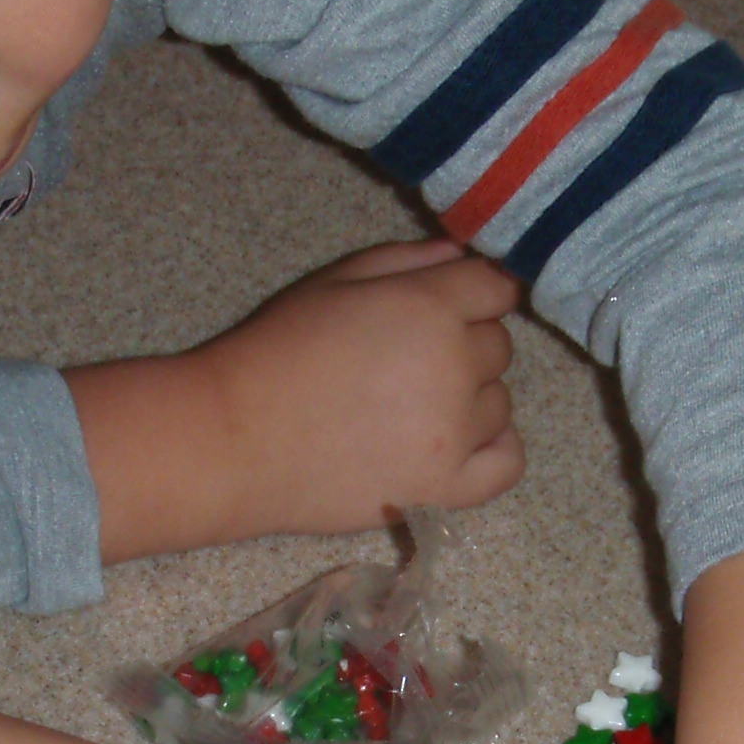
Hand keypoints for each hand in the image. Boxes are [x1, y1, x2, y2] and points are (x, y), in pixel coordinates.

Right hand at [201, 240, 522, 537]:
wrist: (234, 439)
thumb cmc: (276, 351)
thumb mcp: (333, 281)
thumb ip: (407, 259)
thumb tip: (464, 254)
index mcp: (430, 308)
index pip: (496, 289)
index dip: (474, 295)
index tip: (446, 308)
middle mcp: (455, 367)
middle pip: (498, 348)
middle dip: (463, 346)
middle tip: (407, 361)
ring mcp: (455, 434)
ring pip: (499, 404)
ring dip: (470, 400)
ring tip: (412, 407)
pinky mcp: (445, 489)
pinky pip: (508, 463)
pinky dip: (496, 448)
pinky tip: (462, 441)